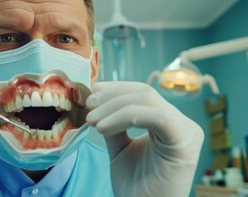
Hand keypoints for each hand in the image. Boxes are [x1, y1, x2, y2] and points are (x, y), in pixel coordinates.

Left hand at [86, 82, 203, 196]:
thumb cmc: (135, 185)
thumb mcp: (120, 147)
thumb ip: (114, 124)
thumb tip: (96, 100)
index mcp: (168, 123)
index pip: (142, 93)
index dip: (115, 89)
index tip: (92, 93)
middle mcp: (181, 124)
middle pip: (144, 93)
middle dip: (111, 96)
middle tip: (88, 105)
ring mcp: (186, 132)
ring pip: (147, 101)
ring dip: (113, 107)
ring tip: (92, 121)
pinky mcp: (185, 142)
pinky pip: (156, 117)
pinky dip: (125, 116)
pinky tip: (104, 127)